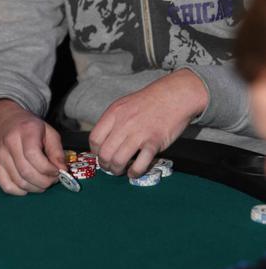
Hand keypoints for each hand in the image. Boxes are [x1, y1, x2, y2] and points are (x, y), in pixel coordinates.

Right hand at [0, 99, 65, 195]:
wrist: (2, 119)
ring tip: (42, 182)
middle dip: (44, 181)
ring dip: (35, 188)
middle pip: (26, 172)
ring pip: (18, 182)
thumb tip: (62, 169)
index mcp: (25, 130)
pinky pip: (7, 186)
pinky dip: (20, 191)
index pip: (34, 156)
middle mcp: (9, 142)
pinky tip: (28, 185)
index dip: (48, 169)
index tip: (57, 171)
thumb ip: (57, 150)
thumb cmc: (27, 126)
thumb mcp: (47, 130)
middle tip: (52, 180)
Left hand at [89, 69, 207, 177]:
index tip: (100, 156)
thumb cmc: (151, 100)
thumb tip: (105, 140)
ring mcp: (139, 133)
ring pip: (118, 160)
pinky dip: (135, 173)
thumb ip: (114, 120)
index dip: (95, 152)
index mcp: (114, 112)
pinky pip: (139, 164)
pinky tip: (134, 172)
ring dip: (117, 170)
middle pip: (104, 153)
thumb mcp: (126, 104)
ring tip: (121, 170)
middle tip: (110, 167)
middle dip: (105, 165)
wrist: (175, 95)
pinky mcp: (154, 142)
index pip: (94, 138)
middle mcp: (124, 123)